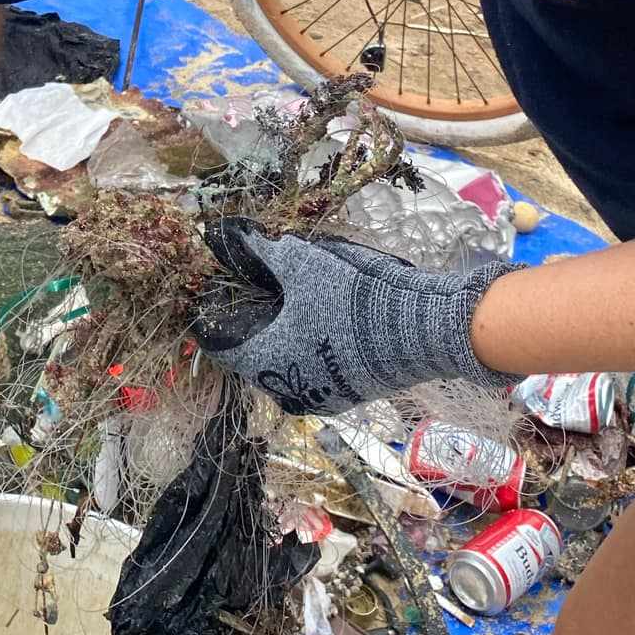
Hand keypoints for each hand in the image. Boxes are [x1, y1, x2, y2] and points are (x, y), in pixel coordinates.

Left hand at [193, 219, 515, 415]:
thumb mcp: (301, 262)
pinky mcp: (349, 396)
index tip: (216, 296)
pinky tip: (322, 324)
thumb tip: (231, 236)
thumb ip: (262, 252)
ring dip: (282, 340)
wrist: (420, 329)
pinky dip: (310, 349)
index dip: (214, 317)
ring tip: (291, 307)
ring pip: (285, 367)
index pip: (220, 345)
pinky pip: (315, 372)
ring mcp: (319, 397)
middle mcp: (286, 389)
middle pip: (253, 356)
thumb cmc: (352, 296)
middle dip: (252, 326)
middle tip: (257, 294)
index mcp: (264, 362)